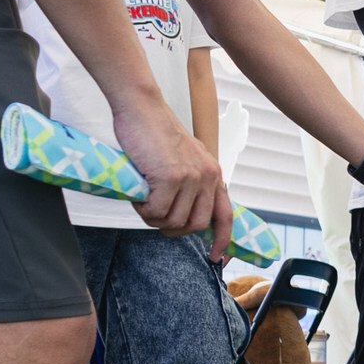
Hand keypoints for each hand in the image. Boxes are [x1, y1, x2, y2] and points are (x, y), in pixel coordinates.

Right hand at [112, 98, 228, 241]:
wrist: (141, 108)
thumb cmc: (155, 133)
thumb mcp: (184, 157)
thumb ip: (191, 180)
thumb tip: (185, 211)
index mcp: (213, 173)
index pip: (226, 215)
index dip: (222, 239)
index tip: (215, 256)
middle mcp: (207, 177)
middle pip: (195, 225)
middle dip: (173, 230)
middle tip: (155, 217)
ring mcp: (190, 178)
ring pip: (174, 221)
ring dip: (154, 218)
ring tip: (143, 200)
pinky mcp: (170, 178)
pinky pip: (157, 212)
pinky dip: (144, 210)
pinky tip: (138, 196)